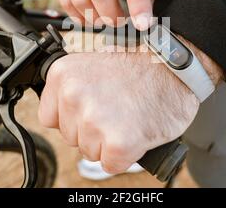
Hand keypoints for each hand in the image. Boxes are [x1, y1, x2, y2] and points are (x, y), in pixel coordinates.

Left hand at [38, 42, 222, 173]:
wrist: (175, 67)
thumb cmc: (140, 66)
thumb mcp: (92, 63)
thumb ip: (72, 86)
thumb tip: (61, 110)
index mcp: (63, 74)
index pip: (50, 117)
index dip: (74, 118)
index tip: (94, 107)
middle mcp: (73, 95)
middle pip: (70, 137)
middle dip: (92, 130)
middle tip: (117, 109)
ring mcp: (94, 119)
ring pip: (89, 151)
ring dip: (108, 142)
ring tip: (128, 116)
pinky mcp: (118, 142)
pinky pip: (110, 163)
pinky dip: (124, 155)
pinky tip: (135, 131)